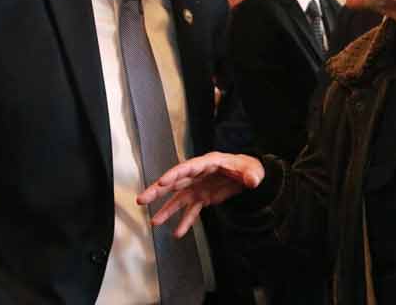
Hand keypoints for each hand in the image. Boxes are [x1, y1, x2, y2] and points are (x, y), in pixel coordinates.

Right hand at [137, 152, 263, 236]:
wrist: (251, 175)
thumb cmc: (249, 167)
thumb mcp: (253, 169)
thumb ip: (251, 175)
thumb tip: (252, 181)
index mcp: (209, 163)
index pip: (188, 167)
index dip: (175, 174)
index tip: (162, 182)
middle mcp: (199, 175)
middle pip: (176, 181)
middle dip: (159, 190)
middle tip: (143, 199)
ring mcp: (200, 187)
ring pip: (179, 198)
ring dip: (167, 209)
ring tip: (154, 222)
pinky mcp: (203, 197)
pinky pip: (191, 210)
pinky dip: (185, 221)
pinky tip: (178, 232)